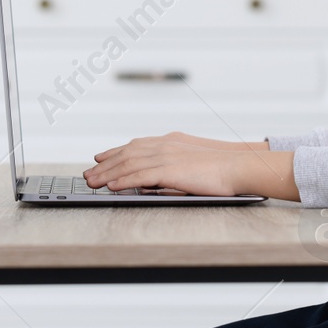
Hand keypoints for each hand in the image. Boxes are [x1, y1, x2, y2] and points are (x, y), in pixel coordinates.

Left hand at [84, 133, 298, 199]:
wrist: (239, 165)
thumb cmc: (223, 167)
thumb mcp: (194, 161)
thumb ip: (174, 166)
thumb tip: (157, 179)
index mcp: (171, 141)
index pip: (135, 145)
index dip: (115, 152)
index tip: (100, 158)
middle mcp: (165, 145)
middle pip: (126, 154)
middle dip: (105, 165)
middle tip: (88, 174)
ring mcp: (166, 156)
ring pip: (128, 164)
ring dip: (107, 174)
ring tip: (92, 182)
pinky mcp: (170, 169)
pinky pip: (140, 175)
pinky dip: (123, 180)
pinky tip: (111, 186)